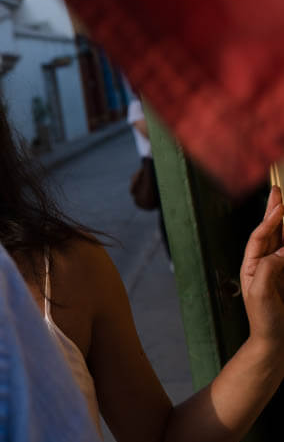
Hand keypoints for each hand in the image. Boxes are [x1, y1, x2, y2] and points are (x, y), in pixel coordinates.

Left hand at [241, 186, 283, 352]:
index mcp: (252, 266)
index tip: (279, 204)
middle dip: (275, 212)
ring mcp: (279, 270)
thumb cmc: (265, 320)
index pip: (261, 237)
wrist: (276, 342)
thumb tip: (281, 251)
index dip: (270, 220)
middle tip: (278, 190)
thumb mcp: (262, 294)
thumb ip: (269, 270)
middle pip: (271, 233)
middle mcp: (264, 264)